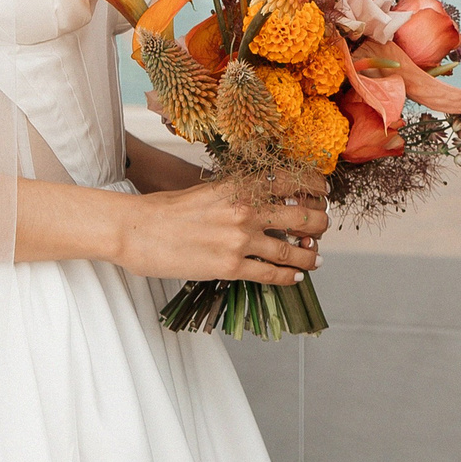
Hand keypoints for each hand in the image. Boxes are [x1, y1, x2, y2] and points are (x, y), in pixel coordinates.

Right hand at [111, 166, 330, 283]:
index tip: (324, 194)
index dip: (316, 189)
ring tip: (316, 260)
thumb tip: (263, 200)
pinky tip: (295, 279)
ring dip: (310, 257)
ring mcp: (240, 239)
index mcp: (241, 185)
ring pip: (293, 251)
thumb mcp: (208, 188)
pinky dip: (288, 278)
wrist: (136, 230)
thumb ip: (237, 193)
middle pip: (303, 217)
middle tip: (323, 228)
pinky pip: (270, 274)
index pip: (294, 182)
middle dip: (320, 224)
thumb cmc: (166, 208)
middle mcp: (247, 209)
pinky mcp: (230, 266)